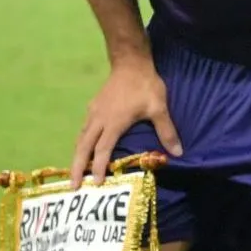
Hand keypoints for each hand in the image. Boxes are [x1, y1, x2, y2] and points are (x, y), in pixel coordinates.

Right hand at [70, 62, 179, 186]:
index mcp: (113, 123)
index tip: (95, 184)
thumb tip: (178, 152)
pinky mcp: (93, 107)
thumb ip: (167, 131)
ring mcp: (93, 113)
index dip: (99, 167)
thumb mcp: (159, 108)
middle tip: (72, 186)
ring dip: (77, 156)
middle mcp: (99, 120)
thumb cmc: (145, 86)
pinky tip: (83, 148)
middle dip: (77, 168)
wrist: (130, 63)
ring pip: (80, 139)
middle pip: (83, 148)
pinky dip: (81, 143)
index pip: (102, 150)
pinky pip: (83, 130)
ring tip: (75, 172)